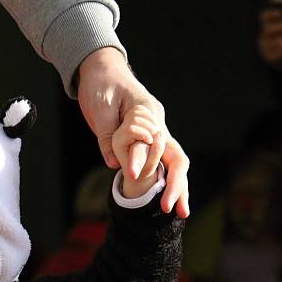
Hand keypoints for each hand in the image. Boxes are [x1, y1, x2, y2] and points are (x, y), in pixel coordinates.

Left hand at [77, 47, 189, 216]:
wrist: (101, 69)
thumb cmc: (100, 85)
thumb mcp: (100, 109)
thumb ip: (108, 136)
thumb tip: (113, 164)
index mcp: (148, 113)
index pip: (154, 142)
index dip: (145, 162)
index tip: (132, 179)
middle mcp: (158, 124)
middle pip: (176, 157)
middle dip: (178, 184)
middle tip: (174, 209)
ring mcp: (156, 132)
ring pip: (174, 162)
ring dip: (178, 187)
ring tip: (181, 212)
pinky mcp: (148, 139)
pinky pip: (163, 162)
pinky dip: (168, 181)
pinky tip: (170, 200)